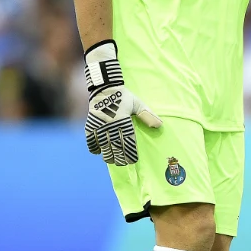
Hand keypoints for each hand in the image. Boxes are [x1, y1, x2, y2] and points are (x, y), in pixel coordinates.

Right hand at [83, 40, 161, 165]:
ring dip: (107, 155)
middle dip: (119, 157)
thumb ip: (147, 115)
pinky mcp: (90, 124)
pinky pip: (91, 139)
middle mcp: (111, 125)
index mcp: (124, 121)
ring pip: (103, 146)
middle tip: (123, 163)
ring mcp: (100, 126)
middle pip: (115, 146)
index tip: (133, 160)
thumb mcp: (137, 103)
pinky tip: (97, 151)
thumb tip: (160, 125)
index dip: (130, 153)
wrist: (104, 87)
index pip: (128, 141)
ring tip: (111, 160)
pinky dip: (93, 147)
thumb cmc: (123, 96)